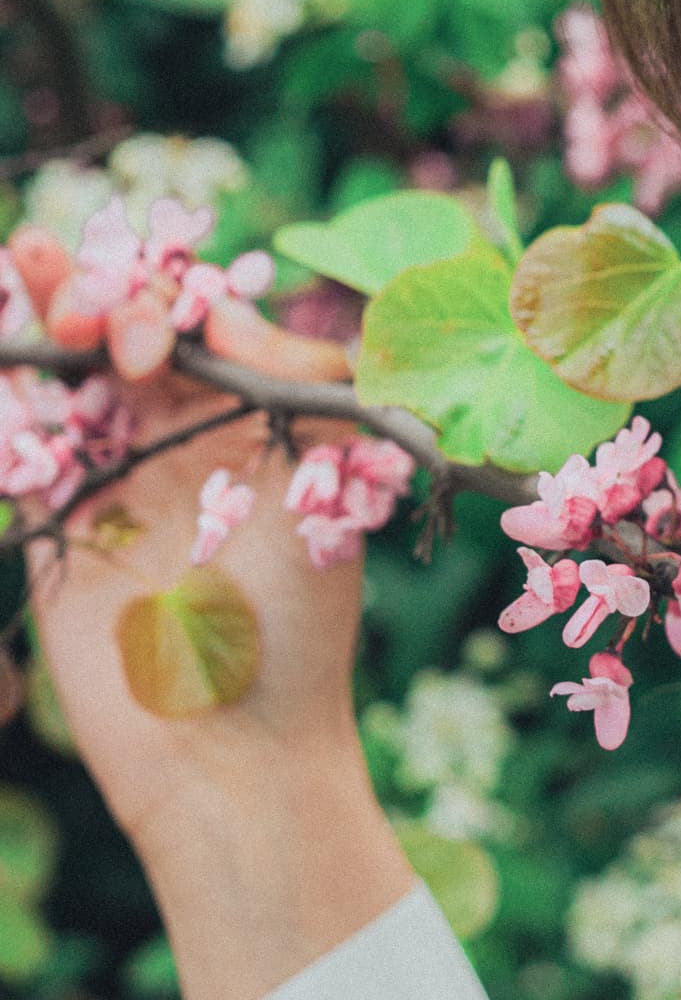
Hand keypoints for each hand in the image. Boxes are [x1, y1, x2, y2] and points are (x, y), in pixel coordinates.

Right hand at [9, 225, 418, 999]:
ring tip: (26, 259)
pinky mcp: (53, 522)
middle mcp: (185, 435)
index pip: (209, 326)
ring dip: (47, 311)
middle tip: (86, 294)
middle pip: (130, 334)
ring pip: (69, 372)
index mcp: (258, 418)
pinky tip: (2, 347)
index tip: (183, 332)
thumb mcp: (330, 482)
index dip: (186, 303)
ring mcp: (114, 475)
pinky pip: (21, 440)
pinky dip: (9, 392)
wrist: (228, 741)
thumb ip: (295, 385)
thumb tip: (228, 315)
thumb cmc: (300, 617)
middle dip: (106, 294)